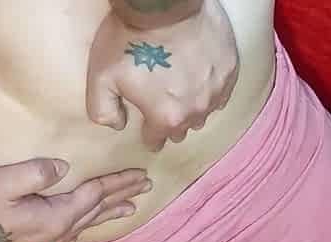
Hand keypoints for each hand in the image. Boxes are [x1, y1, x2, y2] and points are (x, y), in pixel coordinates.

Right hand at [0, 158, 151, 241]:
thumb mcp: (0, 183)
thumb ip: (36, 173)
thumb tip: (65, 168)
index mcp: (55, 217)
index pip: (95, 195)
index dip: (118, 183)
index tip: (140, 175)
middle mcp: (57, 233)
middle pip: (98, 210)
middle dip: (123, 196)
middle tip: (146, 187)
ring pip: (88, 223)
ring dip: (110, 212)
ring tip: (131, 208)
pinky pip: (74, 231)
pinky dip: (90, 223)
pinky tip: (91, 224)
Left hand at [87, 0, 238, 151]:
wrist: (164, 3)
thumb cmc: (131, 39)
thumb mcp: (101, 76)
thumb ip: (103, 110)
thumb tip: (118, 125)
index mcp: (166, 117)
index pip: (157, 140)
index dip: (148, 133)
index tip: (145, 123)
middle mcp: (196, 111)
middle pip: (183, 128)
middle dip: (171, 119)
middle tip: (161, 99)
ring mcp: (216, 91)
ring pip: (204, 111)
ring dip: (192, 104)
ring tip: (181, 85)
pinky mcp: (230, 71)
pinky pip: (221, 91)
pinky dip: (210, 87)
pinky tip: (199, 75)